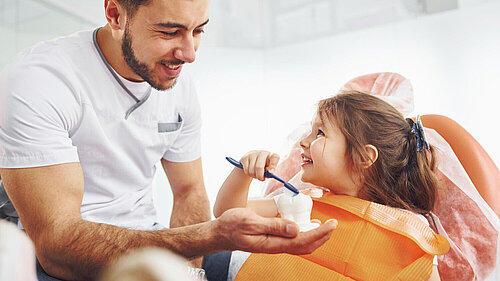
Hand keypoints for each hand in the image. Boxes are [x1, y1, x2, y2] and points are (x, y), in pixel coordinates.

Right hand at [213, 208, 336, 254]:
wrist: (220, 233)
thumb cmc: (232, 225)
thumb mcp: (251, 222)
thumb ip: (274, 225)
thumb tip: (296, 228)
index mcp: (273, 243)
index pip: (303, 240)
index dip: (320, 233)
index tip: (331, 224)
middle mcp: (276, 246)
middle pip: (306, 246)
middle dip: (322, 236)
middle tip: (334, 224)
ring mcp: (275, 245)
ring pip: (301, 245)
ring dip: (316, 237)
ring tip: (326, 226)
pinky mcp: (272, 241)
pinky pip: (293, 241)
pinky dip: (305, 235)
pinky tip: (308, 226)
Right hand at [240, 150, 279, 180]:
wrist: (252, 159)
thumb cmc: (263, 165)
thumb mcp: (268, 168)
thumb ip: (270, 171)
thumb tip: (269, 173)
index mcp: (271, 155)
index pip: (275, 157)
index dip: (273, 165)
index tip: (270, 172)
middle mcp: (262, 153)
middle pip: (259, 166)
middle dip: (260, 176)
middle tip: (261, 179)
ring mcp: (252, 154)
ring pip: (252, 170)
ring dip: (254, 176)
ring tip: (256, 175)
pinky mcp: (245, 157)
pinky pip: (246, 170)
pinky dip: (248, 174)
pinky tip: (251, 172)